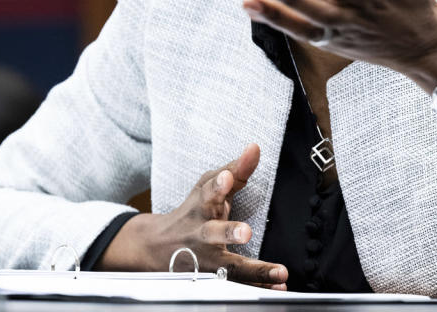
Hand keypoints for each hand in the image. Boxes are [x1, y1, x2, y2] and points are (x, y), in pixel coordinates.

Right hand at [98, 144, 287, 288]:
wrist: (157, 247)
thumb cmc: (193, 211)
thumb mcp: (208, 186)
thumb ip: (236, 169)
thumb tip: (255, 147)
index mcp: (201, 205)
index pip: (208, 192)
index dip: (217, 185)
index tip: (227, 177)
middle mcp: (201, 233)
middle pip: (212, 233)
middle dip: (228, 232)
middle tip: (246, 232)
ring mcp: (205, 259)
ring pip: (228, 266)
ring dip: (254, 270)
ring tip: (279, 272)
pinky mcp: (213, 278)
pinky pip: (237, 284)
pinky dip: (257, 287)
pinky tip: (277, 288)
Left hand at [244, 0, 436, 92]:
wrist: (420, 45)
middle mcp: (353, 18)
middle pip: (317, 10)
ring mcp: (340, 34)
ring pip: (305, 28)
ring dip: (276, 15)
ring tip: (248, 1)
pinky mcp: (331, 43)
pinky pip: (302, 34)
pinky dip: (278, 23)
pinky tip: (253, 9)